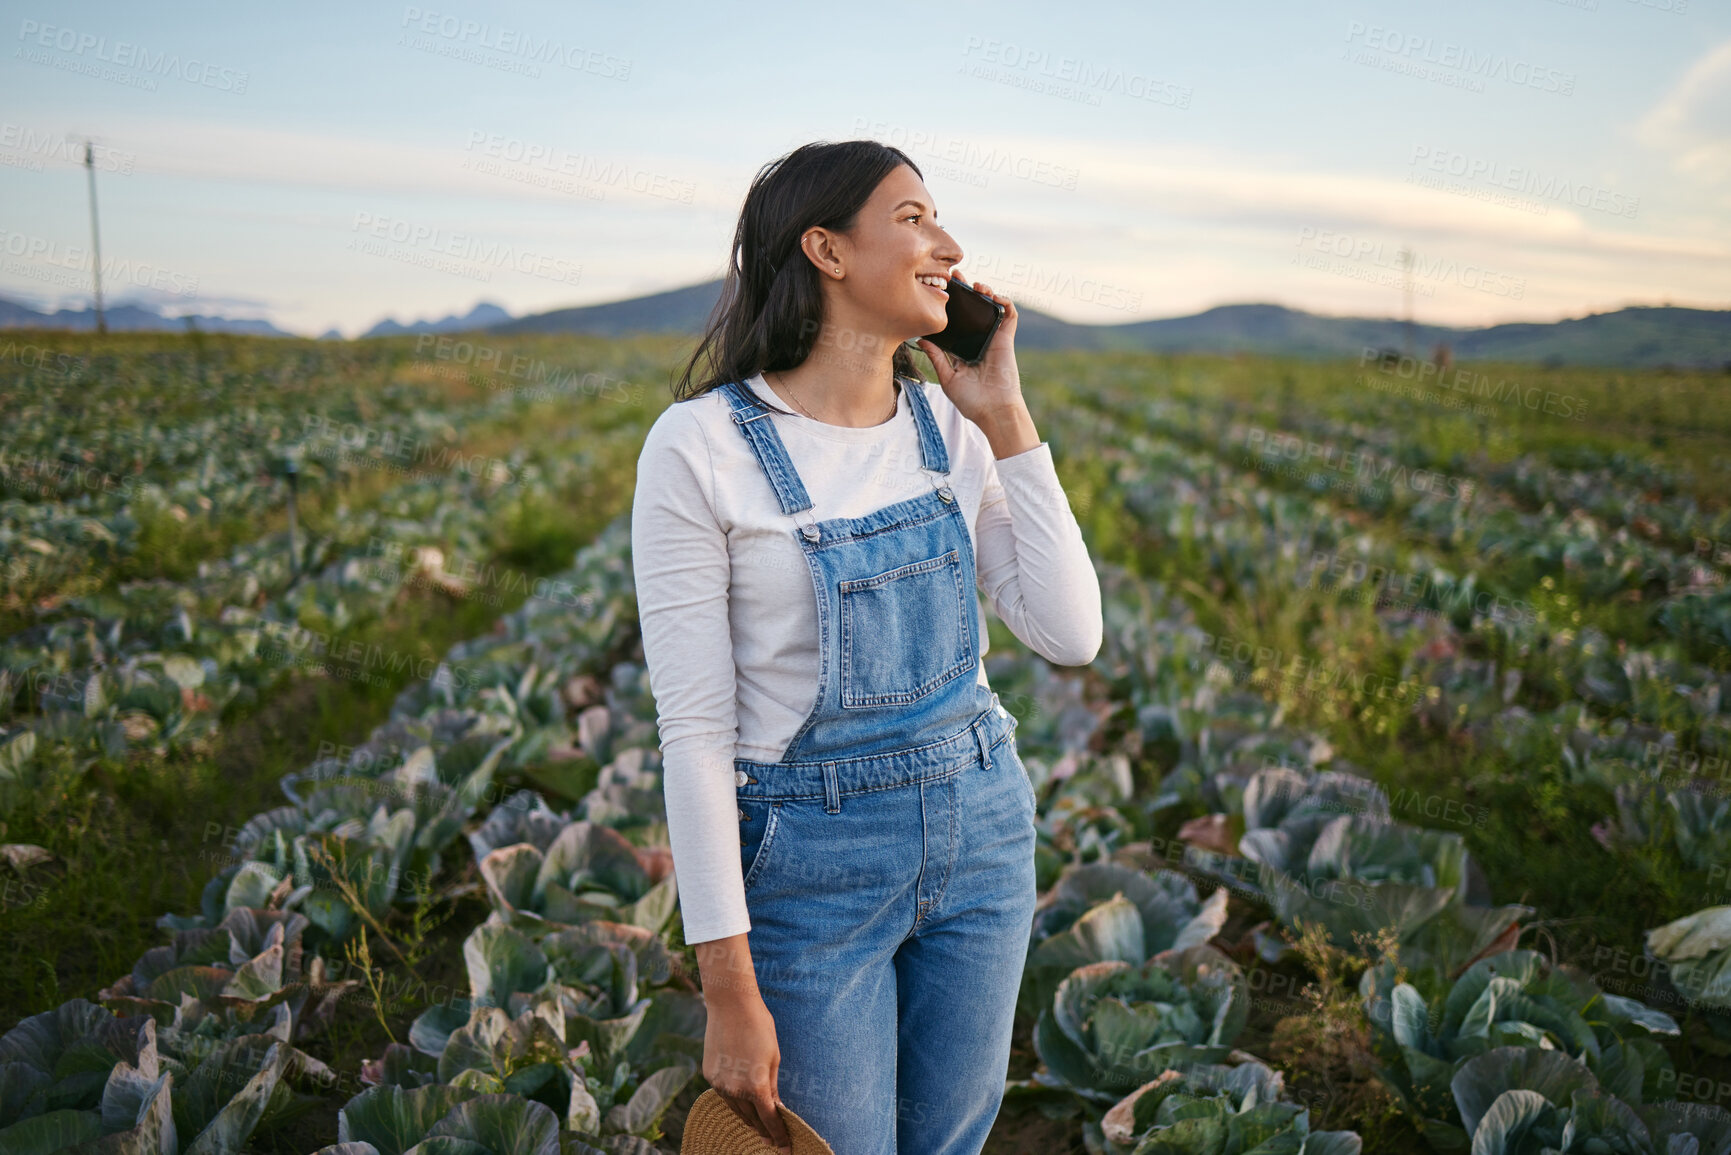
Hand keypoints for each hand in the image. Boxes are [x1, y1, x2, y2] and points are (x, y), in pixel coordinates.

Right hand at [703, 994, 792, 1154]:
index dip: (779, 1136)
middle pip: (752, 1119)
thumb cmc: (759, 1027)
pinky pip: (724, 1095)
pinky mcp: (709, 1075)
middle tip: (772, 1140)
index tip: (785, 1150)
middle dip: (763, 1130)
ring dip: (748, 1118)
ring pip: (736, 1110)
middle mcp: (735, 1090)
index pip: (769, 1120)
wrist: (730, 1005)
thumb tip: (774, 1107)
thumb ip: (773, 1086)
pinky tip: (741, 1103)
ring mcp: (719, 1084)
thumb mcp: (773, 1057)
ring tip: (758, 1126)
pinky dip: (734, 1101)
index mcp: (756, 1086)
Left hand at [915, 274, 1023, 428]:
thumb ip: (937, 357)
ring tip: (975, 285)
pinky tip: (993, 296)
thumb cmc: (971, 400)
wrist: (993, 411)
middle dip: (966, 291)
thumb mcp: (947, 377)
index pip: (957, 321)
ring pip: (992, 308)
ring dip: (986, 292)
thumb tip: (921, 339)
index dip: (951, 305)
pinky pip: (1010, 315)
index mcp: (964, 349)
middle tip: (955, 277)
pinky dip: (1005, 301)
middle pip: (973, 310)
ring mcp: (994, 339)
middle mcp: (979, 341)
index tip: (940, 290)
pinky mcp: (1006, 339)